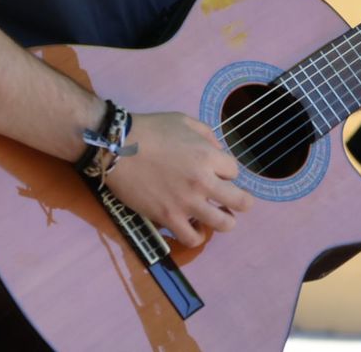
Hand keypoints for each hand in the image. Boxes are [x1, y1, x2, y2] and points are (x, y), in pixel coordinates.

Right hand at [102, 110, 252, 248]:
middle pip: (240, 201)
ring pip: (223, 224)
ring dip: (226, 221)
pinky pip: (192, 238)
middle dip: (242, 201)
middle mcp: (203, 182)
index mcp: (209, 156)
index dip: (228, 172)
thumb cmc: (151, 130)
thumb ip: (207, 136)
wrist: (118, 147)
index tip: (219, 172)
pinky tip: (196, 228)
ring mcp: (186, 203)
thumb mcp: (185, 121)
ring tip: (221, 217)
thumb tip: (218, 153)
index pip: (235, 171)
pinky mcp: (167, 217)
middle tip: (237, 201)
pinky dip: (198, 236)